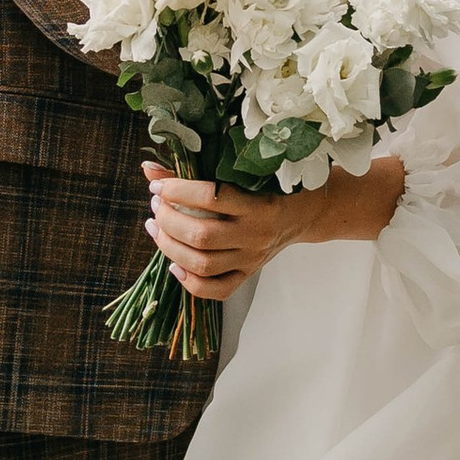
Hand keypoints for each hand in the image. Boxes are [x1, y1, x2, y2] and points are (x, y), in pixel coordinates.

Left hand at [143, 154, 405, 298]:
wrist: (309, 212)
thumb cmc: (275, 184)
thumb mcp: (245, 171)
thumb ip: (197, 169)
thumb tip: (149, 170)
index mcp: (259, 203)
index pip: (211, 197)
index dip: (177, 190)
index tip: (159, 184)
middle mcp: (256, 234)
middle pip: (202, 235)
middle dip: (169, 219)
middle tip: (155, 205)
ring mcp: (252, 258)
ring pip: (203, 263)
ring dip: (169, 246)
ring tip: (155, 228)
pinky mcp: (249, 274)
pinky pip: (216, 289)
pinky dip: (189, 281)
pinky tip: (173, 263)